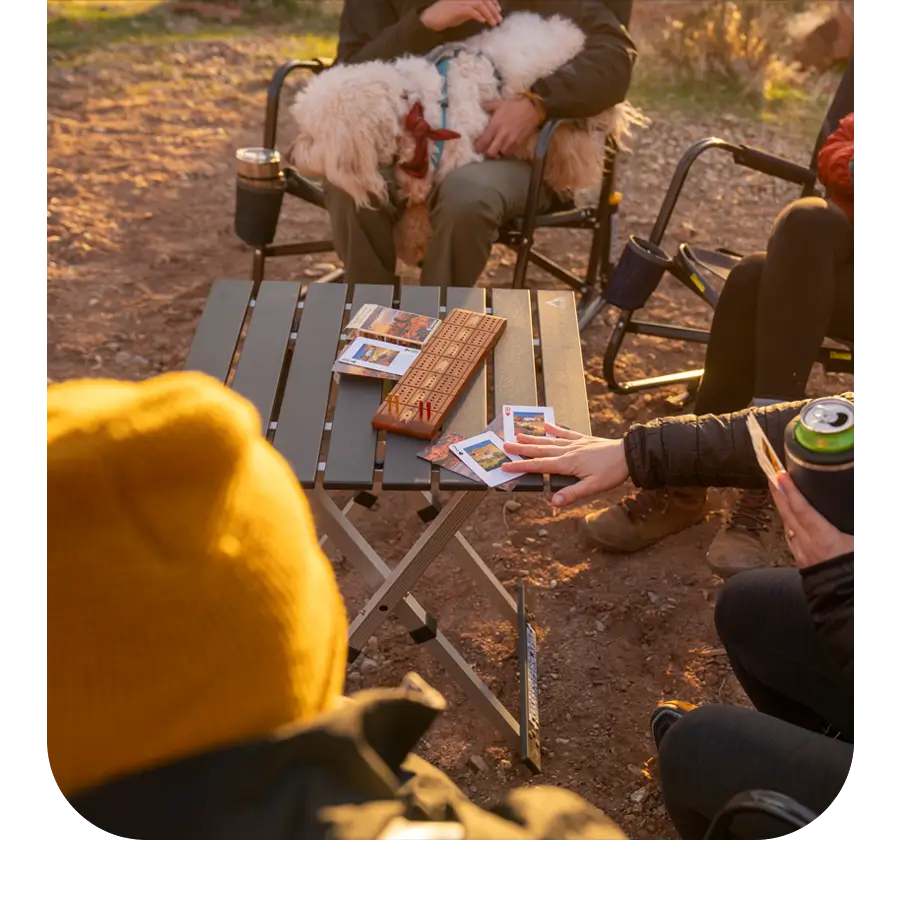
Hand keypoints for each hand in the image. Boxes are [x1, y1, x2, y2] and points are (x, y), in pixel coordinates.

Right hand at [420, 0, 502, 31]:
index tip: (498, 10)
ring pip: (480, 4)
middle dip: (493, 10)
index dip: (493, 2)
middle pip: (484, 0)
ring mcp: (462, 1)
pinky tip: (483, 21)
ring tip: (493, 23)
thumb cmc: (447, 15)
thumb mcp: (463, 11)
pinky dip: (479, 15)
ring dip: (489, 14)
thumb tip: (485, 15)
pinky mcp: (458, 8)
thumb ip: (473, 10)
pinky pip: (472, 10)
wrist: (433, 17)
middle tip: (499, 20)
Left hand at [475, 98, 541, 157]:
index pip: (483, 142)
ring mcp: (511, 141)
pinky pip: (510, 153)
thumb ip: (489, 105)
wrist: (532, 109)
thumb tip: (481, 105)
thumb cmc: (515, 106)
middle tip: (487, 149)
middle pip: (491, 153)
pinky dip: (506, 152)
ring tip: (497, 149)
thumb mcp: (500, 103)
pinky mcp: (518, 145)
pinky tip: (505, 148)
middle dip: (487, 153)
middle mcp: (502, 136)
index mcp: (495, 126)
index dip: (478, 147)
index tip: (477, 147)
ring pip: (500, 155)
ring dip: (497, 153)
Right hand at [501, 423, 629, 507]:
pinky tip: (547, 425)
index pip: (539, 466)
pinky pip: (565, 433)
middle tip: (504, 446)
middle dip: (521, 449)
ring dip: (533, 438)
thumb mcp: (593, 488)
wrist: (628, 455)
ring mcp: (575, 443)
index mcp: (567, 464)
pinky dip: (555, 429)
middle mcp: (568, 451)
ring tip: (518, 435)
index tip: (506, 466)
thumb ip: (572, 494)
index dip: (521, 466)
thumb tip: (553, 502)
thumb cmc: (612, 472)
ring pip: (549, 441)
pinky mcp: (583, 439)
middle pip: (540, 450)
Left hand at [770, 471, 854, 567]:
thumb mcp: (862, 545)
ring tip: (778, 492)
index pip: (802, 510)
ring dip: (782, 508)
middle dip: (779, 494)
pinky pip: (791, 540)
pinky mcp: (803, 564)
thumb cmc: (857, 573)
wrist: (850, 603)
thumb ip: (858, 523)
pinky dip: (788, 525)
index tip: (780, 476)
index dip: (791, 491)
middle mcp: (808, 546)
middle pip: (789, 515)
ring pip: (787, 527)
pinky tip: (788, 521)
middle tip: (771, 475)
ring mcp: (803, 555)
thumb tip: (857, 510)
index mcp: (824, 540)